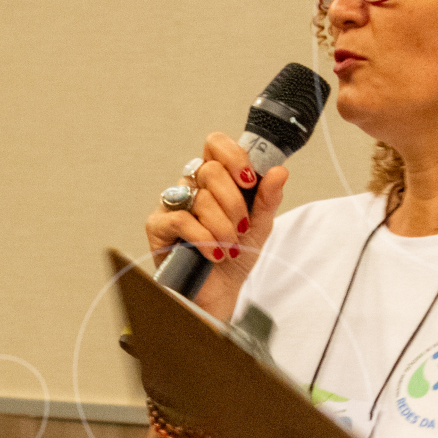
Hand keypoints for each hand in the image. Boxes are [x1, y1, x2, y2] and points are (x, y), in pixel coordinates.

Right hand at [144, 131, 288, 320]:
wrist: (220, 293)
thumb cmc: (235, 256)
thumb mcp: (260, 226)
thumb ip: (268, 198)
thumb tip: (280, 171)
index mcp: (215, 179)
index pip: (216, 144)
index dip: (234, 157)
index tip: (250, 182)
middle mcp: (191, 186)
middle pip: (211, 170)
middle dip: (235, 204)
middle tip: (242, 229)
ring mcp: (172, 204)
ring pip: (201, 198)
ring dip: (223, 228)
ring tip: (230, 248)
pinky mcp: (157, 225)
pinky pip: (182, 220)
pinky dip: (204, 239)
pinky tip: (214, 253)